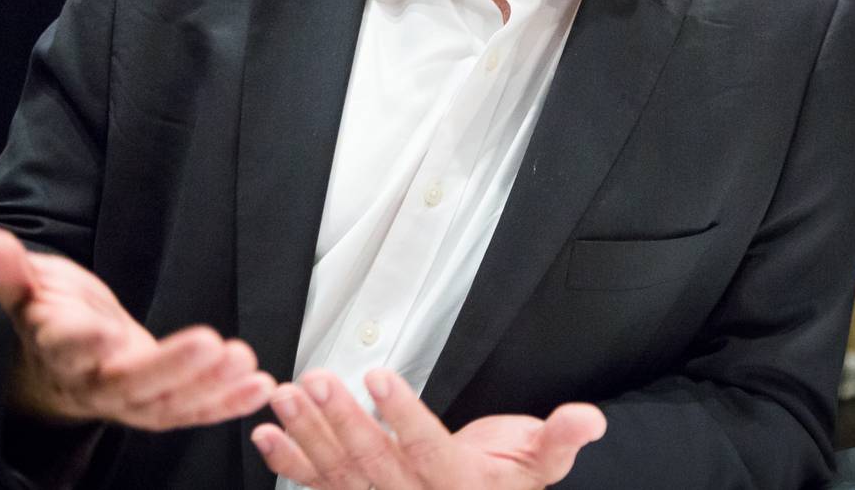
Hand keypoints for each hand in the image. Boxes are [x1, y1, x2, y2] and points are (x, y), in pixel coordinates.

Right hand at [0, 224, 275, 430]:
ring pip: (170, 404)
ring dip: (211, 388)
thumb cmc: (49, 314)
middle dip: (172, 368)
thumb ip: (3, 264)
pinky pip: (196, 411)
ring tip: (247, 364)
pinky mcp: (162, 403)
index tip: (100, 330)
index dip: (81, 342)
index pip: (66, 349)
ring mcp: (132, 398)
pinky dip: (229, 404)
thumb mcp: (24, 285)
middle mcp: (95, 381)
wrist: (62, 359)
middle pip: (131, 382)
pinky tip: (263, 388)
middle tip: (213, 345)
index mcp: (58, 350)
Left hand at [252, 368, 604, 489]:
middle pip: (374, 464)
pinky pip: (320, 488)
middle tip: (318, 377)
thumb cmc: (510, 478)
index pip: (428, 451)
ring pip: (341, 474)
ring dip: (309, 435)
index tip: (379, 376)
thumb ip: (561, 438)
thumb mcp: (542, 460)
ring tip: (286, 396)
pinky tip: (266, 435)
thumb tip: (588, 419)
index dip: (403, 416)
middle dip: (342, 420)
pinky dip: (289, 463)